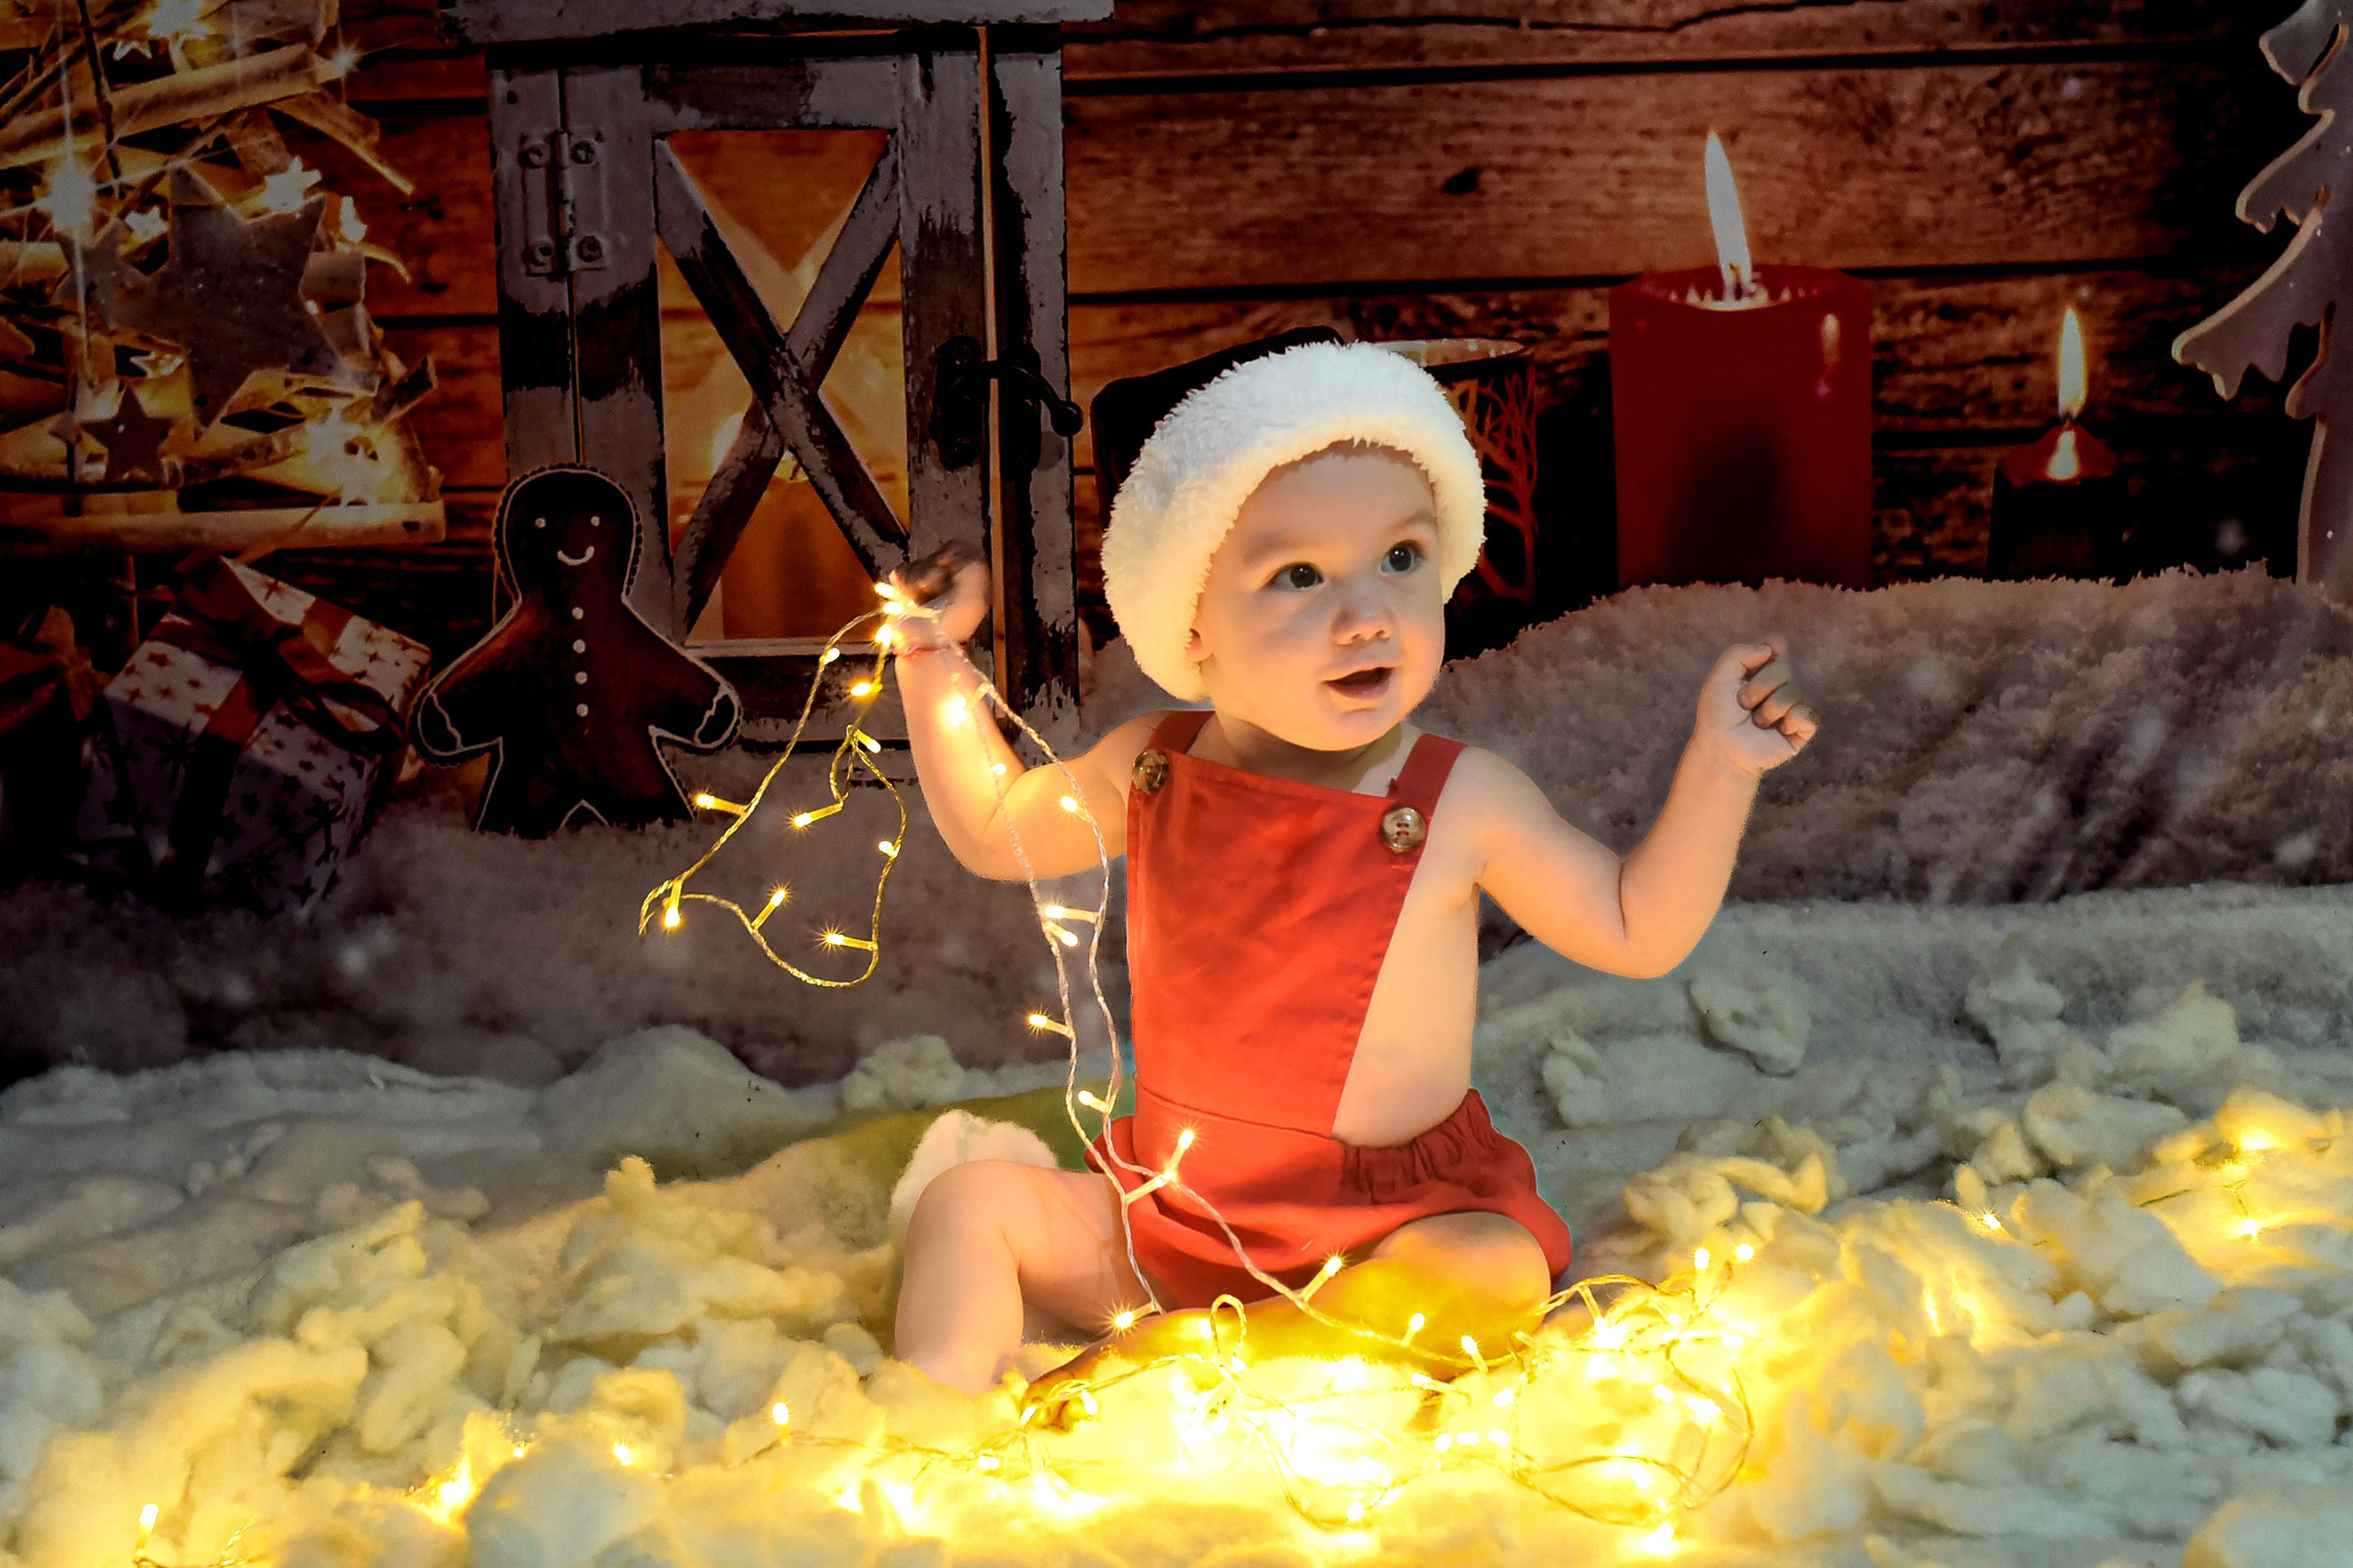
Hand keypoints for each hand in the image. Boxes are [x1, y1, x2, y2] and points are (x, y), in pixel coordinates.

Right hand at [888, 539, 990, 649]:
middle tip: (932, 591)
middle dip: (931, 571)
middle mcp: (949, 579)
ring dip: (916, 582)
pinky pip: (901, 572)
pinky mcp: (905, 588)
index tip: (944, 563)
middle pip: (936, 554)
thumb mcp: (972, 598)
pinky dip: (903, 584)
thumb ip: (972, 568)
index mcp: (970, 580)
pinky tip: (907, 599)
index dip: (951, 551)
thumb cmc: (950, 627)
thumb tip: (949, 555)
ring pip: (917, 564)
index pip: (960, 548)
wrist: (921, 647)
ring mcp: (926, 583)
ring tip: (918, 602)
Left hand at [1693, 636, 1816, 775]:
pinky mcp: (1801, 729)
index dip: (1774, 649)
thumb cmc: (1718, 716)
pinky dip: (1793, 719)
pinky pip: (1809, 714)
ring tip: (1756, 723)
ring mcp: (1791, 708)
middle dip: (1759, 687)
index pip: (1775, 651)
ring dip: (1769, 708)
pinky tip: (1779, 729)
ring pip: (1794, 692)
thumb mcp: (1719, 679)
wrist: (1723, 748)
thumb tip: (1771, 647)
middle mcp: (1777, 688)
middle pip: (1783, 670)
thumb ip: (1739, 655)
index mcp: (1758, 674)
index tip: (1770, 651)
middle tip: (1743, 704)